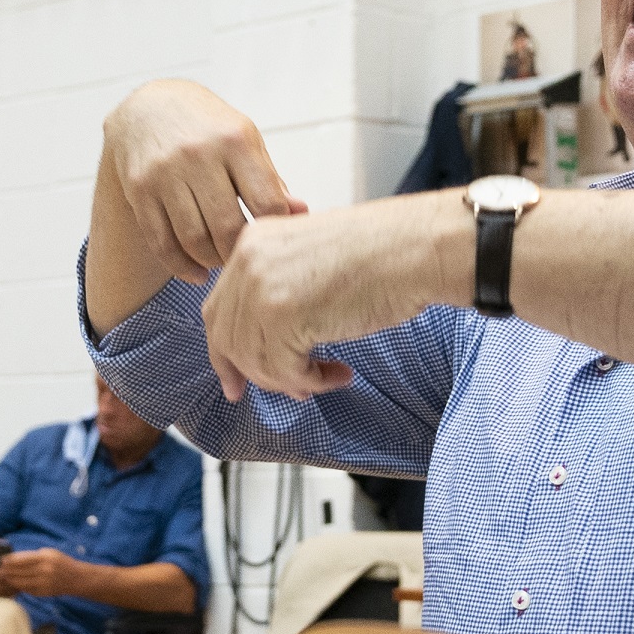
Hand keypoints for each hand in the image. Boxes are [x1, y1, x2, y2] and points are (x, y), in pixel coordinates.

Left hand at [0, 548, 91, 598]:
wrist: (77, 578)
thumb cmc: (61, 562)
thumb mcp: (49, 553)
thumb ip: (32, 556)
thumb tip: (13, 559)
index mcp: (45, 557)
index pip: (22, 559)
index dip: (9, 560)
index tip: (0, 560)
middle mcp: (45, 570)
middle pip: (20, 571)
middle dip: (7, 570)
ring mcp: (44, 583)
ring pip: (21, 582)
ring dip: (10, 580)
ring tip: (3, 577)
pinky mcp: (44, 592)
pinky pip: (27, 589)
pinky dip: (19, 586)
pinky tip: (13, 583)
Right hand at [103, 80, 305, 283]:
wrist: (148, 108)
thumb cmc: (208, 129)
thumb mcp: (245, 141)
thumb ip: (270, 180)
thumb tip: (300, 213)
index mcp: (235, 140)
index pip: (266, 202)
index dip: (273, 230)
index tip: (272, 241)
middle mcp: (199, 155)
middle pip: (228, 228)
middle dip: (239, 254)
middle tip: (245, 261)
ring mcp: (165, 173)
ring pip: (194, 240)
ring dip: (212, 262)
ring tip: (221, 261)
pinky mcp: (139, 189)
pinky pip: (161, 242)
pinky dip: (181, 267)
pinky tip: (197, 273)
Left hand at [201, 193, 461, 401]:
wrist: (415, 247)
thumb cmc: (382, 253)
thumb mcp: (311, 261)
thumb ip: (278, 290)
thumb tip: (261, 347)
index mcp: (252, 242)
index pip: (218, 309)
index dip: (225, 351)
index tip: (235, 380)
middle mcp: (248, 261)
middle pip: (227, 339)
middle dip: (254, 374)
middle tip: (287, 391)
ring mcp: (262, 288)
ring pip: (254, 361)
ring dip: (291, 380)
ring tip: (325, 377)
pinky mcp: (283, 316)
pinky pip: (284, 371)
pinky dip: (313, 381)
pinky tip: (340, 371)